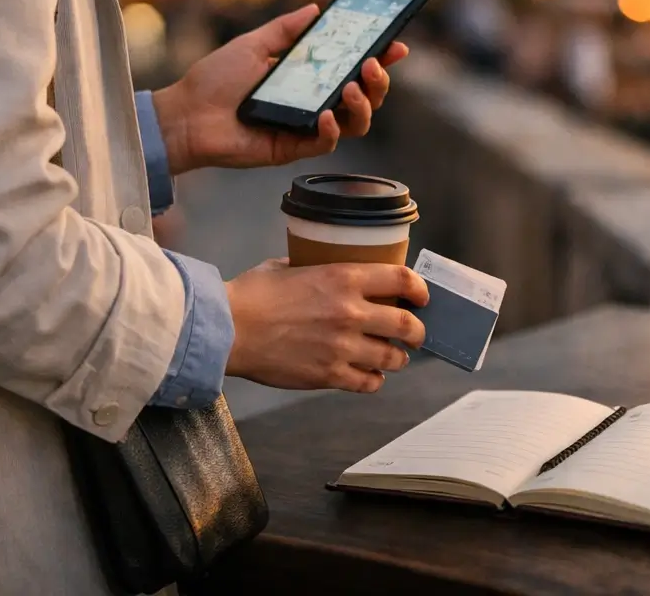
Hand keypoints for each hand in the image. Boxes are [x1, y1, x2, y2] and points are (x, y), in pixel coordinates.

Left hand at [151, 4, 408, 173]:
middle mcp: (313, 102)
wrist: (186, 116)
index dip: (379, 58)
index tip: (396, 45)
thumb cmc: (215, 80)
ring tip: (353, 87)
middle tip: (374, 64)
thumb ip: (286, 29)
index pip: (352, 68)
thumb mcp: (253, 44)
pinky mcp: (293, 148)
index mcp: (307, 77)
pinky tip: (326, 115)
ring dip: (363, 104)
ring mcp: (305, 127)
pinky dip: (332, 129)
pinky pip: (325, 143)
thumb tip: (317, 9)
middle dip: (379, 80)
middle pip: (364, 97)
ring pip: (355, 122)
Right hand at [224, 258, 428, 392]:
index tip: (421, 296)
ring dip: (396, 358)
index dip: (419, 289)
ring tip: (391, 357)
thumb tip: (322, 266)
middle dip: (416, 331)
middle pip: (407, 325)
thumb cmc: (251, 294)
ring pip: (393, 358)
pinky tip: (367, 374)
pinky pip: (369, 383)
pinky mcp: (330, 375)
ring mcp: (343, 347)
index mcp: (343, 277)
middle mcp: (351, 312)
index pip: (401, 279)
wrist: (228, 329)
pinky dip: (373, 380)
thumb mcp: (287, 265)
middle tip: (414, 334)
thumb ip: (315, 267)